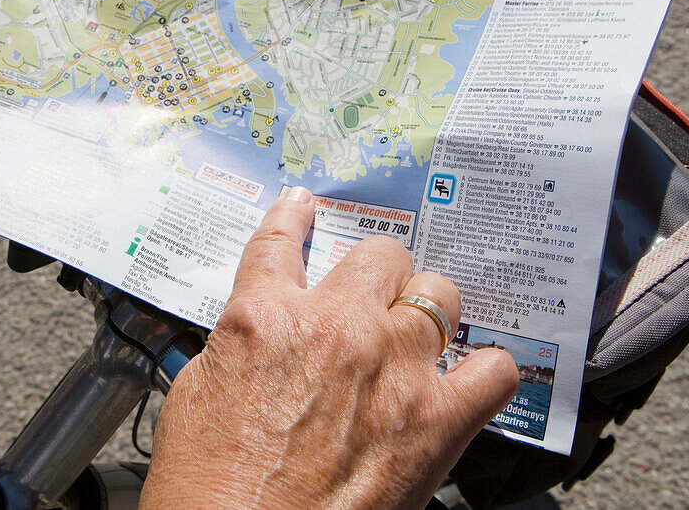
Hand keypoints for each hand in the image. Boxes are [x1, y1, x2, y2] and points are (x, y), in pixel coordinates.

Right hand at [141, 187, 518, 508]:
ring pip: (438, 293)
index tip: (303, 207)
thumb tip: (259, 332)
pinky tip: (471, 380)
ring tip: (419, 336)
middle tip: (370, 298)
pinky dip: (487, 372)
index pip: (280, 241)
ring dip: (427, 311)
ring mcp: (391, 367)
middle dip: (375, 273)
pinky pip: (493, 369)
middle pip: (380, 254)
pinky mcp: (434, 420)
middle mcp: (334, 327)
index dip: (293, 217)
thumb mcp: (196, 394)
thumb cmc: (208, 485)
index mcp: (265, 317)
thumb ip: (238, 344)